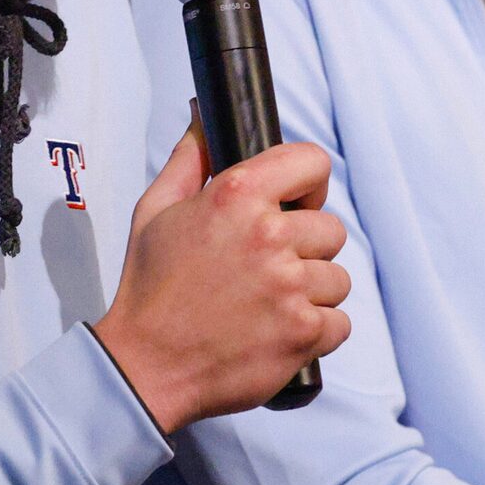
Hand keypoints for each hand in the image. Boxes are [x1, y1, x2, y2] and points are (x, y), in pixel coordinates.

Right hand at [93, 125, 351, 433]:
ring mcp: (290, 286)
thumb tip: (204, 118)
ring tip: (266, 305)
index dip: (309, 183)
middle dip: (306, 249)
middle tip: (266, 270)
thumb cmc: (150, 291)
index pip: (313, 161)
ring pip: (337, 278)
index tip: (297, 204)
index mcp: (236, 196)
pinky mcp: (303, 332)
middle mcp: (268, 236)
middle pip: (331, 228)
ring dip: (310, 293)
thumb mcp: (156, 211)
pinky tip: (277, 332)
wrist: (144, 366)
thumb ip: (190, 159)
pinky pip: (340, 323)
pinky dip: (316, 332)